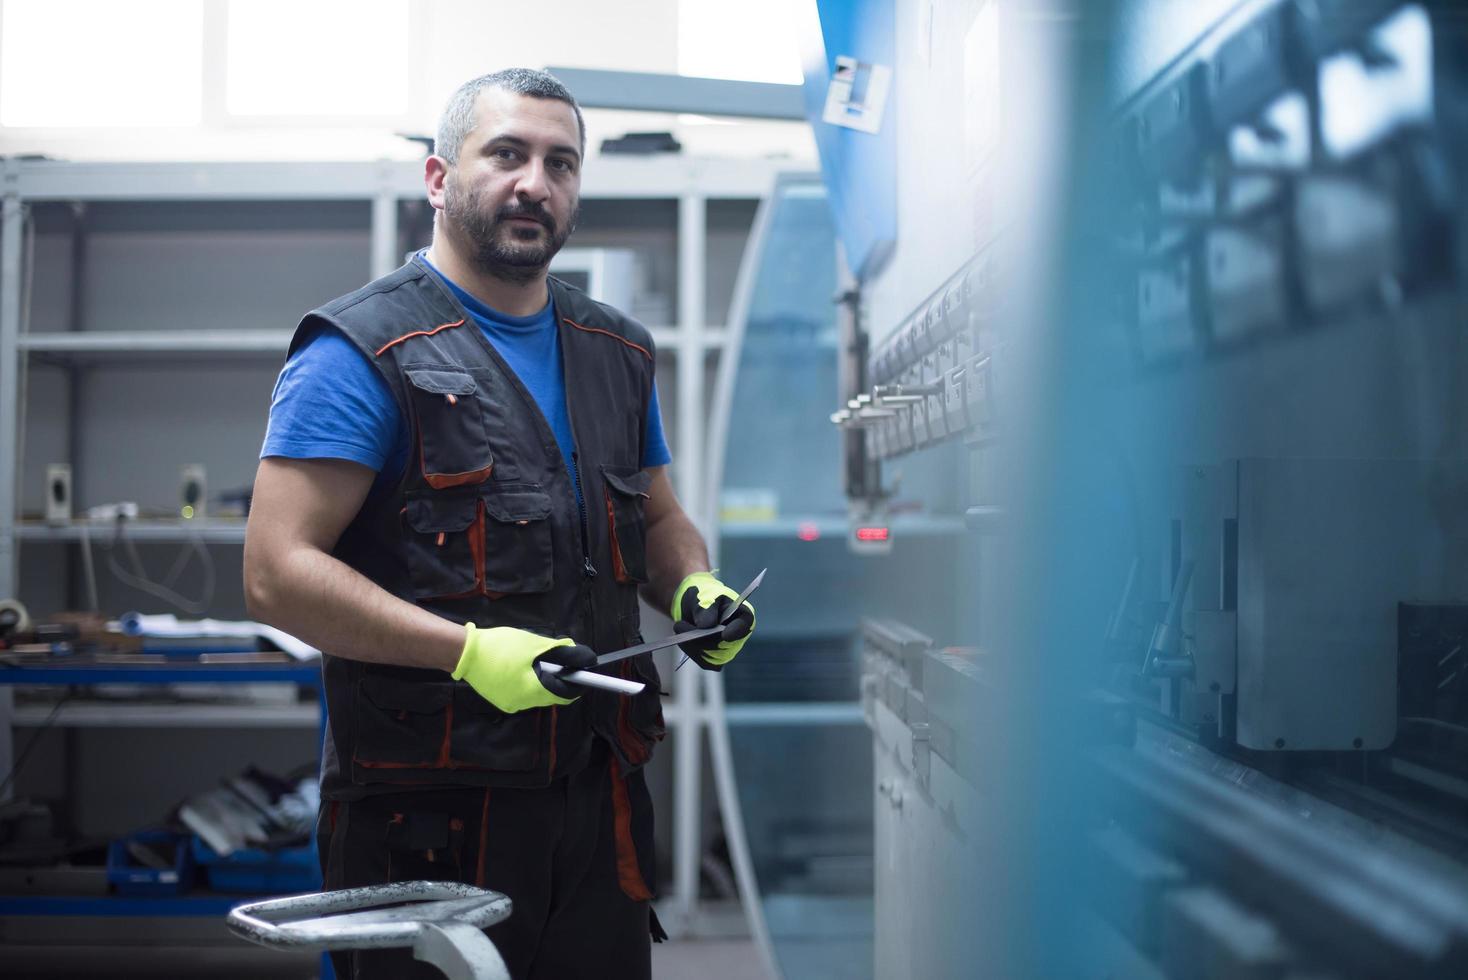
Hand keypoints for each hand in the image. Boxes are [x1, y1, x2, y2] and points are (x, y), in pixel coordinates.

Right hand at [452, 624, 596, 712]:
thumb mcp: (532, 643)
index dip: (576, 682)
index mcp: (532, 690)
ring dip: (543, 680)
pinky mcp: (501, 701)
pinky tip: (521, 668)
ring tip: (535, 661)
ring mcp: (510, 705)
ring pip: (537, 695)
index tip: (583, 671)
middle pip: (551, 694)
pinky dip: (528, 683)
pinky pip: (523, 695)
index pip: (565, 693)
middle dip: (558, 678)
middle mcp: (523, 703)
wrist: (464, 653)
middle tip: (557, 660)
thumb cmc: (499, 646)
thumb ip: (557, 650)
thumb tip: (577, 652)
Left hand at [670, 572, 755, 670]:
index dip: (736, 631)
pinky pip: (705, 662)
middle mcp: (739, 636)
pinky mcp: (716, 660)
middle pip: (725, 645)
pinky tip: (682, 639)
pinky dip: (690, 651)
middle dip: (701, 638)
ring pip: (712, 656)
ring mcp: (729, 650)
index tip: (724, 634)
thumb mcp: (704, 596)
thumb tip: (706, 626)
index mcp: (743, 616)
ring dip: (692, 644)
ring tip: (679, 627)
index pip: (745, 626)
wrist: (693, 607)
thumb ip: (707, 608)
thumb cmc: (703, 597)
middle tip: (679, 625)